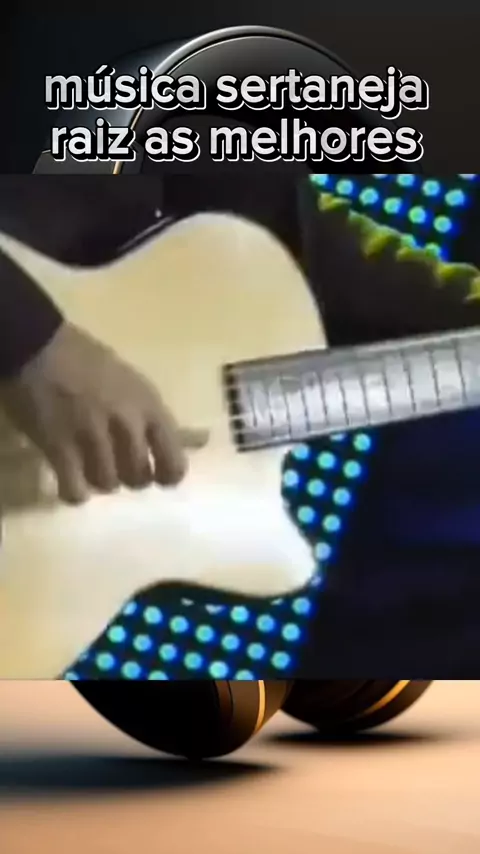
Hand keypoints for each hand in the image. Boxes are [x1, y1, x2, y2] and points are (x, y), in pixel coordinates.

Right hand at [0, 322, 206, 502]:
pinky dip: (73, 492)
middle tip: (113, 463)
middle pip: (139, 478)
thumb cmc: (88, 362)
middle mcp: (127, 423)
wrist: (37, 345)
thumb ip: (160, 419)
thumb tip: (204, 441)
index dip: (168, 476)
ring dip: (97, 480)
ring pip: (107, 484)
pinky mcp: (59, 446)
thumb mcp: (133, 384)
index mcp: (148, 405)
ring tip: (86, 464)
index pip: (174, 460)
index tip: (159, 478)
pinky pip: (76, 490)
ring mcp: (92, 435)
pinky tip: (69, 480)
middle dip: (128, 477)